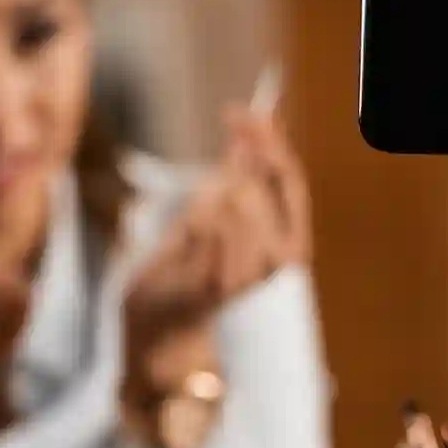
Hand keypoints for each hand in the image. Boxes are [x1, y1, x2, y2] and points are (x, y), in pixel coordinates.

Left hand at [121, 108, 310, 419]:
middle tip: (205, 183)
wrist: (158, 334)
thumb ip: (236, 179)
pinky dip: (189, 224)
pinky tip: (185, 245)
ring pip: (228, 200)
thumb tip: (247, 133)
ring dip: (202, 204)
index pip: (289, 177)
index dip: (266, 138)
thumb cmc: (185, 275)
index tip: (240, 113)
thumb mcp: (214, 217)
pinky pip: (204, 224)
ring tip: (193, 231)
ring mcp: (249, 273)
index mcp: (287, 242)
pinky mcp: (216, 283)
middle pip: (256, 184)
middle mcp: (277, 260)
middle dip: (226, 172)